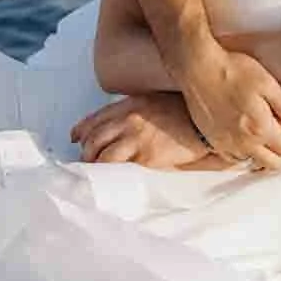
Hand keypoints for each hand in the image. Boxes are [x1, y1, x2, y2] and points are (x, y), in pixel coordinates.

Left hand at [71, 93, 214, 169]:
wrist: (205, 124)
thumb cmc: (184, 112)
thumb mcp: (154, 102)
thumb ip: (134, 111)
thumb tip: (118, 127)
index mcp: (129, 105)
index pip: (95, 118)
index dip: (81, 130)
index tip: (74, 139)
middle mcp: (127, 119)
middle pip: (93, 137)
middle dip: (85, 152)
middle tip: (85, 162)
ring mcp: (135, 138)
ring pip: (102, 154)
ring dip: (95, 165)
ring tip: (96, 173)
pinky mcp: (146, 156)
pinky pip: (119, 166)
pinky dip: (110, 173)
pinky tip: (109, 179)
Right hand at [172, 43, 280, 168]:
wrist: (198, 68)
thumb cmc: (233, 71)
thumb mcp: (267, 82)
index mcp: (260, 129)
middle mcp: (244, 143)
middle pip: (273, 163)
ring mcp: (226, 144)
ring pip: (253, 162)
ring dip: (265, 154)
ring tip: (267, 138)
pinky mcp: (211, 139)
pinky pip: (233, 158)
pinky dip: (244, 154)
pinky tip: (246, 140)